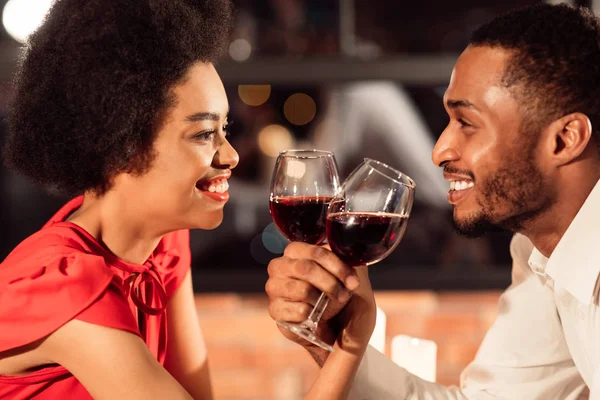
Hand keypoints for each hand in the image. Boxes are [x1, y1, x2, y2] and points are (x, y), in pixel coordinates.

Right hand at [265, 242, 376, 361]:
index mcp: (295, 251)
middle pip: (306, 268)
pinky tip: (315, 316)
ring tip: (330, 307)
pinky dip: (313, 315)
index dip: (337, 266)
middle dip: (330, 283)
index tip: (353, 281)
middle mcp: (280, 266)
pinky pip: (299, 310)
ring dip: (323, 301)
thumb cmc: (336, 294)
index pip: (316, 252)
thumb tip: (349, 255)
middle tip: (344, 295)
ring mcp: (274, 288)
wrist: (332, 328)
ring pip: (303, 290)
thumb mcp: (345, 275)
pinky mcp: (275, 310)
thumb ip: (345, 260)